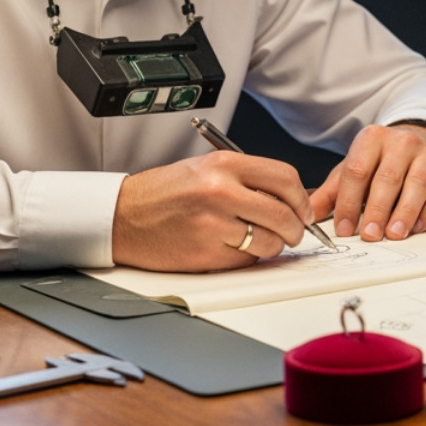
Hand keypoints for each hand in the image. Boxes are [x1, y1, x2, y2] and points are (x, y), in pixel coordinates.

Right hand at [112, 150, 314, 270]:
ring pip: (269, 242)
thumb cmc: (163, 193)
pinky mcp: (205, 253)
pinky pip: (245, 260)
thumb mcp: (207, 169)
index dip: (301, 199)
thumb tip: (290, 200)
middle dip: (295, 229)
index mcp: (224, 165)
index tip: (303, 211)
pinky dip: (245, 258)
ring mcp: (213, 224)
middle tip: (292, 233)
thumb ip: (247, 179)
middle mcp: (221, 191)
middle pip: (284, 215)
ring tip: (255, 240)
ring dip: (271, 246)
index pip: (286, 179)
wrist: (121, 216)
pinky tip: (227, 247)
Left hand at [309, 123, 425, 240]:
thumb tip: (308, 216)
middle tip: (370, 235)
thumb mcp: (353, 169)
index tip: (344, 228)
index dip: (348, 202)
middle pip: (388, 178)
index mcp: (372, 138)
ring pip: (417, 184)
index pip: (357, 171)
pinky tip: (417, 226)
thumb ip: (331, 193)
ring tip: (394, 234)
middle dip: (377, 210)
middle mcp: (402, 142)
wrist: (420, 140)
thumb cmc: (382, 160)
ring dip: (404, 212)